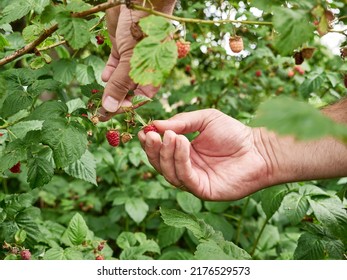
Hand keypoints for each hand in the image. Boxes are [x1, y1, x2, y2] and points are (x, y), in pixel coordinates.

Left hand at [99, 0, 175, 120]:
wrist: (140, 0)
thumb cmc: (143, 30)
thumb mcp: (131, 62)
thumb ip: (120, 85)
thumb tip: (110, 108)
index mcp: (153, 76)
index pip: (139, 99)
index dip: (125, 108)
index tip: (108, 115)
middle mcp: (144, 70)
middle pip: (128, 92)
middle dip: (114, 101)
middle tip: (98, 112)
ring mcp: (132, 59)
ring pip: (119, 80)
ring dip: (109, 88)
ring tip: (98, 97)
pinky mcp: (121, 49)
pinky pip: (115, 66)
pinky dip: (108, 73)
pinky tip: (103, 77)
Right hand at [138, 109, 270, 200]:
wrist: (259, 148)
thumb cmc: (234, 133)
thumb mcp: (205, 119)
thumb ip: (181, 121)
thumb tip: (154, 124)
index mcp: (184, 153)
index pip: (160, 151)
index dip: (150, 142)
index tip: (144, 130)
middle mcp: (186, 168)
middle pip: (160, 164)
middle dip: (154, 150)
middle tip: (151, 135)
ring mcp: (193, 181)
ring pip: (169, 172)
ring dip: (167, 153)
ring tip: (171, 136)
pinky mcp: (202, 190)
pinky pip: (185, 177)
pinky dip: (180, 160)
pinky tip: (182, 143)